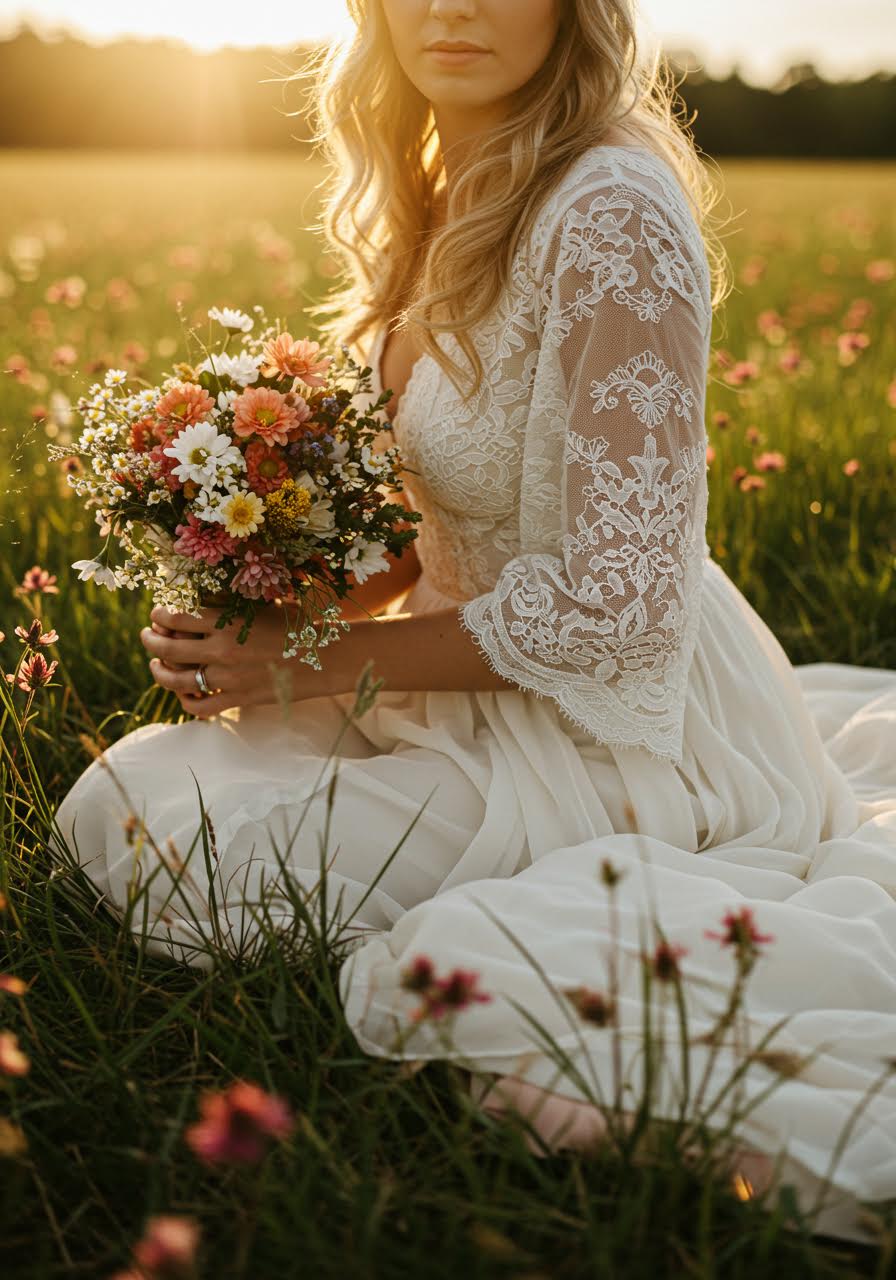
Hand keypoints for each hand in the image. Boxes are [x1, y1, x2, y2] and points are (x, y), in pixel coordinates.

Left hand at [140, 603, 319, 718]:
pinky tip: (183, 692)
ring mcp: (228, 678)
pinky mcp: (237, 699)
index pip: (175, 618)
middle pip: (166, 649)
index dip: (159, 615)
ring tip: (156, 665)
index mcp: (227, 622)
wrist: (325, 657)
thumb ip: (228, 602)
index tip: (158, 613)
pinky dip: (184, 700)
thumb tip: (197, 596)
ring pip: (175, 680)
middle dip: (149, 640)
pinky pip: (198, 706)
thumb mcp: (261, 604)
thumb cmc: (295, 624)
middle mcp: (222, 650)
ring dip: (158, 672)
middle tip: (147, 635)